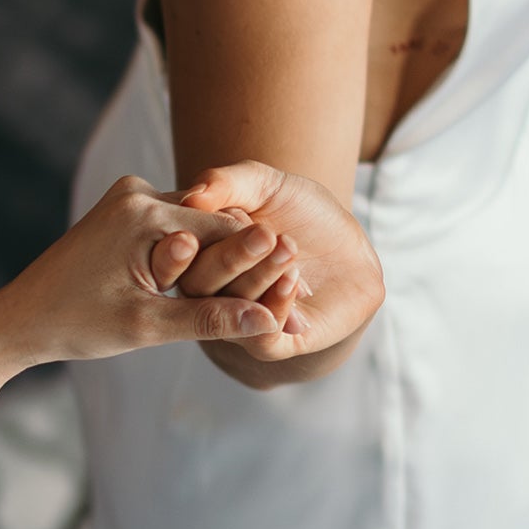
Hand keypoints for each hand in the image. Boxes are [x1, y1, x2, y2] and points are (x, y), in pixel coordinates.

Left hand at [0, 176, 298, 365]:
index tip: (298, 280)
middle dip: (245, 257)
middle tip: (294, 280)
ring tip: (270, 282)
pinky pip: (175, 226)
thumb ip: (210, 320)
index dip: (261, 259)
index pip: (225, 231)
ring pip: (196, 225)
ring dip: (221, 256)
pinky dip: (195, 253)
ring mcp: (130, 196)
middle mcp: (138, 191)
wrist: (23, 317)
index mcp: (144, 212)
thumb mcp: (148, 327)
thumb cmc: (78, 324)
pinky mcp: (125, 208)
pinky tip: (224, 279)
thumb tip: (268, 322)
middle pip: (213, 224)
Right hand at [175, 162, 383, 375]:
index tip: (209, 219)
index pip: (178, 254)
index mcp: (196, 255)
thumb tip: (192, 195)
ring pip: (232, 310)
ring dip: (261, 277)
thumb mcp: (266, 184)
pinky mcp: (273, 344)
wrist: (351, 249)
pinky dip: (276, 308)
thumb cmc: (303, 212)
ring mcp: (239, 321)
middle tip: (265, 234)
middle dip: (232, 257)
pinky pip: (262, 340)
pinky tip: (293, 279)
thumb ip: (227, 183)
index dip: (187, 241)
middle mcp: (210, 294)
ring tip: (288, 248)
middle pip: (201, 284)